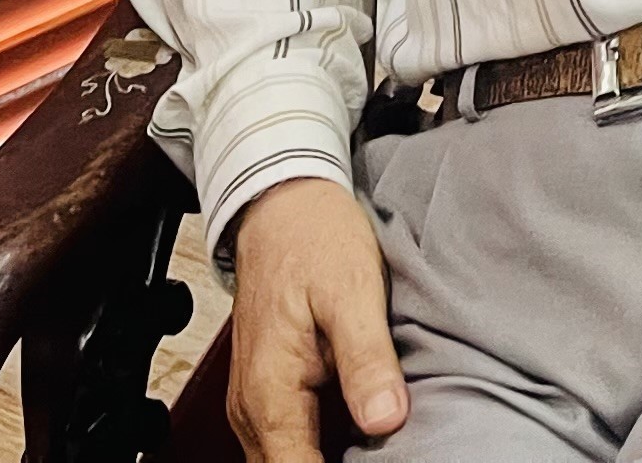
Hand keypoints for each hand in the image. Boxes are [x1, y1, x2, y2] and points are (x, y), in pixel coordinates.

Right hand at [228, 177, 407, 459]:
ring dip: (327, 461)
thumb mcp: (352, 291)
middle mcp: (252, 408)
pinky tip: (357, 440)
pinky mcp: (266, 393)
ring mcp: (255, 403)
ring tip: (376, 450)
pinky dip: (319, 449)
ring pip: (286, 461)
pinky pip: (288, 442)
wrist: (281, 205)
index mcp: (270, 392)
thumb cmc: (314, 239)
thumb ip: (366, 360)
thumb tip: (386, 421)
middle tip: (389, 456)